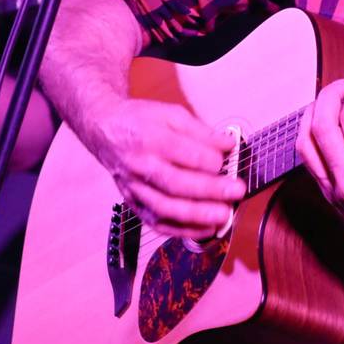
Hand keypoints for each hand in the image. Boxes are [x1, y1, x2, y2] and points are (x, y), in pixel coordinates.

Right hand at [94, 99, 245, 240]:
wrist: (106, 131)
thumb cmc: (141, 120)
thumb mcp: (171, 113)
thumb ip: (200, 130)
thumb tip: (228, 145)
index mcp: (150, 137)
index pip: (184, 153)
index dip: (210, 159)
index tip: (229, 159)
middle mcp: (140, 165)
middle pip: (176, 183)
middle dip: (210, 190)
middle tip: (237, 191)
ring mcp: (135, 188)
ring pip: (166, 208)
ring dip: (198, 216)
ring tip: (224, 215)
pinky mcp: (134, 204)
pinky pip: (158, 223)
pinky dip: (183, 230)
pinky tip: (206, 229)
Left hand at [296, 67, 343, 267]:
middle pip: (321, 127)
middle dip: (329, 96)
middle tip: (343, 85)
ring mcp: (333, 191)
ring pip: (304, 144)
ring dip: (312, 115)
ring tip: (328, 100)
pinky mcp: (328, 196)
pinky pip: (308, 161)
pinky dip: (310, 137)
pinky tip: (321, 125)